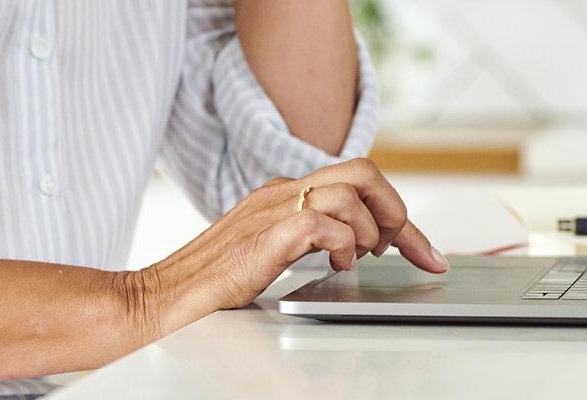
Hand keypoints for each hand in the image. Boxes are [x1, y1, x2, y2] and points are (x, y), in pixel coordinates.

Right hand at [130, 159, 446, 330]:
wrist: (161, 297)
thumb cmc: (210, 283)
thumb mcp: (270, 252)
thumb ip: (307, 240)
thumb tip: (351, 251)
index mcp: (282, 192)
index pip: (356, 180)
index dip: (400, 215)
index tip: (425, 252)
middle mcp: (281, 192)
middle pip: (363, 171)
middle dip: (397, 212)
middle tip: (401, 251)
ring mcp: (272, 210)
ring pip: (350, 190)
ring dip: (371, 229)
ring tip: (361, 258)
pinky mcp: (266, 236)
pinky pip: (323, 222)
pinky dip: (343, 244)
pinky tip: (337, 266)